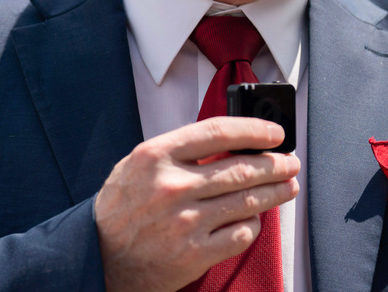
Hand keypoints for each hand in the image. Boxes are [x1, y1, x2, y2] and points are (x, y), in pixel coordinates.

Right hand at [94, 117, 299, 290]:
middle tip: (290, 162)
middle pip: (241, 168)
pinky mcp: (194, 254)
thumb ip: (181, 149)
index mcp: (156, 156)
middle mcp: (171, 187)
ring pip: (247, 201)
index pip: (218, 132)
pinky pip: (239, 234)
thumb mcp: (140, 163)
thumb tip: (233, 140)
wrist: (98, 257)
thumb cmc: (122, 207)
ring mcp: (185, 222)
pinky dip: (253, 224)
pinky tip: (255, 218)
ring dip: (275, 192)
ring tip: (288, 185)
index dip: (254, 130)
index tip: (275, 133)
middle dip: (275, 164)